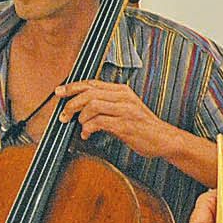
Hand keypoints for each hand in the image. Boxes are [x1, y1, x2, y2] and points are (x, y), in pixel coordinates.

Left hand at [59, 80, 178, 157]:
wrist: (163, 139)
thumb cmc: (143, 126)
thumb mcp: (125, 109)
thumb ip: (107, 105)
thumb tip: (82, 107)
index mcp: (122, 91)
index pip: (92, 83)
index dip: (72, 87)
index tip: (59, 92)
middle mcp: (123, 97)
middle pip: (89, 93)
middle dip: (71, 103)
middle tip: (64, 116)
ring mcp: (125, 110)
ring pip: (92, 105)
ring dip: (79, 117)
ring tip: (78, 125)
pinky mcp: (125, 125)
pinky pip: (99, 122)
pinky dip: (88, 128)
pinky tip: (87, 134)